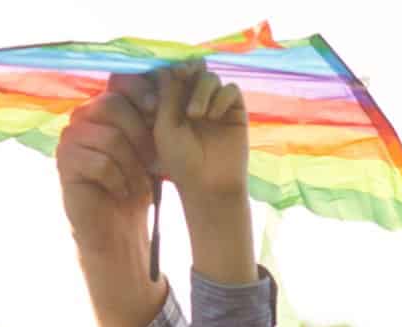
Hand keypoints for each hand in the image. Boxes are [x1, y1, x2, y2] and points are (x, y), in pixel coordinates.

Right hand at [57, 79, 158, 262]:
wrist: (118, 227)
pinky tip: (122, 192)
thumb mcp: (152, 149)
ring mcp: (70, 137)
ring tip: (138, 185)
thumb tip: (170, 85)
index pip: (118, 80)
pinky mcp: (64, 161)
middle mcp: (83, 116)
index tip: (156, 108)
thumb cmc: (136, 184)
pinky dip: (119, 181)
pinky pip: (100, 163)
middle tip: (152, 163)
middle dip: (141, 135)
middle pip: (113, 104)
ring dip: (133, 166)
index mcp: (104, 107)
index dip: (140, 90)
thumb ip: (154, 118)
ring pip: (110, 137)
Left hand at [132, 59, 250, 205]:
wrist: (209, 184)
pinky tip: (214, 116)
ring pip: (211, 77)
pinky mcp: (235, 111)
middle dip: (188, 70)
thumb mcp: (166, 126)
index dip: (172, 67)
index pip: (174, 74)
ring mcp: (216, 105)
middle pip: (194, 69)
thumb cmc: (181, 161)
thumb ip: (168, 96)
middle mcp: (195, 100)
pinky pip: (230, 90)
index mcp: (174, 103)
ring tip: (196, 114)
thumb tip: (167, 66)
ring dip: (202, 90)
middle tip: (183, 75)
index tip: (170, 71)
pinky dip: (221, 98)